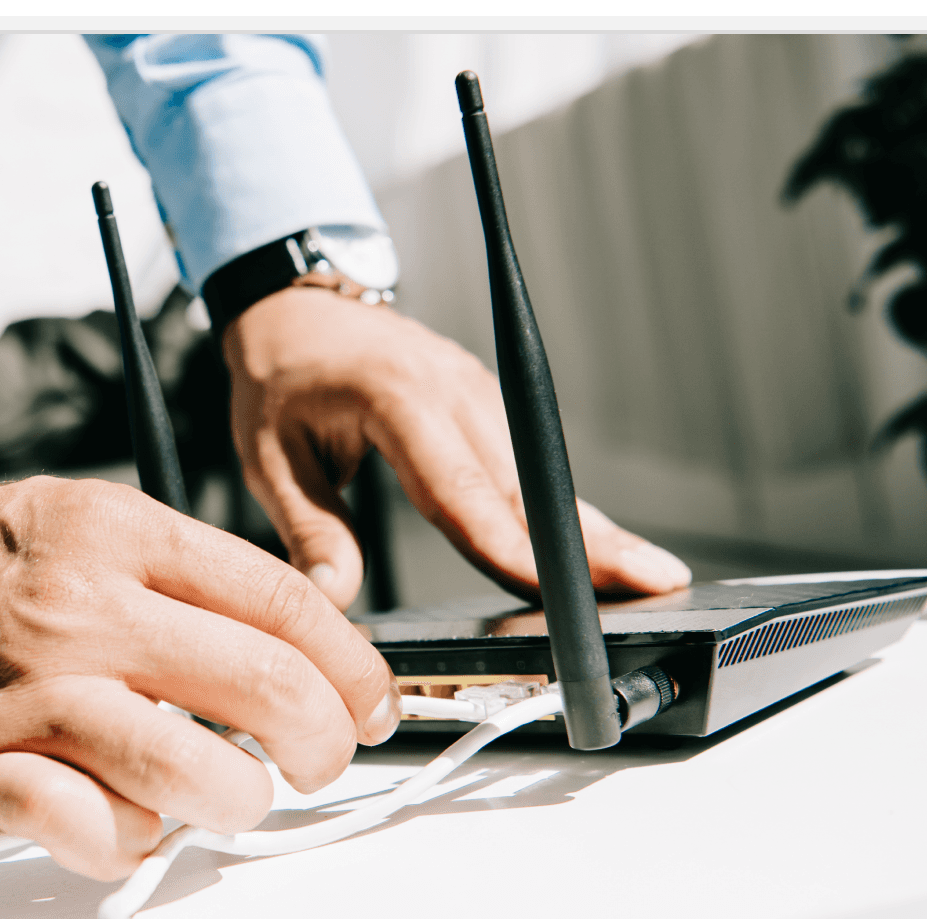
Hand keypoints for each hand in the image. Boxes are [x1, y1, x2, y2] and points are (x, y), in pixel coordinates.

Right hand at [0, 453, 400, 880]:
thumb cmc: (1, 563)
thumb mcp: (110, 521)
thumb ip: (207, 580)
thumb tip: (322, 656)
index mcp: (126, 538)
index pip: (287, 605)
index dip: (355, 668)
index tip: (370, 702)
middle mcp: (82, 612)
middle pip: (263, 687)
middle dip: (324, 742)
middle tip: (320, 757)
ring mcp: (31, 696)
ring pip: (192, 772)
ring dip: (239, 798)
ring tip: (233, 791)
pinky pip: (96, 834)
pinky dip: (135, 840)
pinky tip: (132, 814)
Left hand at [224, 285, 691, 609]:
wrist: (294, 307)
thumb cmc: (280, 375)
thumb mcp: (271, 457)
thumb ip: (310, 531)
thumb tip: (332, 603)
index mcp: (396, 398)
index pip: (462, 489)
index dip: (510, 547)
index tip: (552, 589)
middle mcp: (452, 389)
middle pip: (526, 484)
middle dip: (589, 543)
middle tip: (655, 585)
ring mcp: (479, 392)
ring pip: (542, 476)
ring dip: (595, 530)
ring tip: (653, 579)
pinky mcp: (489, 404)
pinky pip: (532, 464)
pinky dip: (568, 510)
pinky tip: (607, 550)